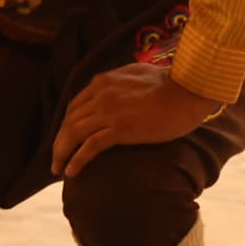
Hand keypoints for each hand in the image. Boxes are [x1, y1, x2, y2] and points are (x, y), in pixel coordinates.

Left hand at [50, 62, 220, 177]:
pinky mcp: (121, 129)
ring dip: (62, 153)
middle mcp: (101, 95)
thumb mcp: (137, 73)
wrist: (189, 90)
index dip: (66, 125)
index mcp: (103, 81)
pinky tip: (71, 172)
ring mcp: (110, 112)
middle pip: (70, 121)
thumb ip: (120, 82)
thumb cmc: (171, 82)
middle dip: (59, 141)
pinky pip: (91, 146)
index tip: (64, 139)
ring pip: (74, 134)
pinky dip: (77, 159)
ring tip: (57, 169)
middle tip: (55, 159)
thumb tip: (114, 89)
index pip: (75, 106)